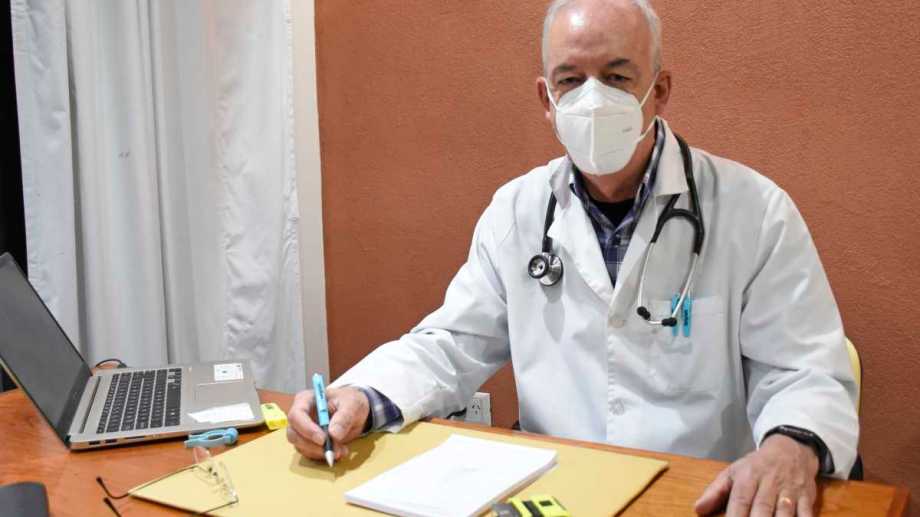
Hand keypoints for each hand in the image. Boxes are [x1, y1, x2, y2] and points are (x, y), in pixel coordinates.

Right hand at [286, 386, 370, 461]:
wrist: (354, 412)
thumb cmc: (349, 402)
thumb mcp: (352, 405)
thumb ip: (344, 417)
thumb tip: (333, 434)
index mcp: (305, 400)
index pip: (296, 415)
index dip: (307, 429)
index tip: (323, 439)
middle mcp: (300, 416)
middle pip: (294, 434)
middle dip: (312, 446)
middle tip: (333, 450)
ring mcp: (302, 430)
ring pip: (301, 447)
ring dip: (320, 452)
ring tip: (342, 450)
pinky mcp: (307, 442)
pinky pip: (309, 453)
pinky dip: (323, 456)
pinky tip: (339, 451)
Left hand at [694, 434, 819, 516]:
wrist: (790, 449)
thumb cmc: (756, 466)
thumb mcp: (733, 472)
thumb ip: (715, 491)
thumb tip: (698, 509)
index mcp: (747, 478)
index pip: (740, 501)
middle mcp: (769, 484)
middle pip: (762, 509)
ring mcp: (789, 491)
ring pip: (785, 513)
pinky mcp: (806, 497)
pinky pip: (807, 513)